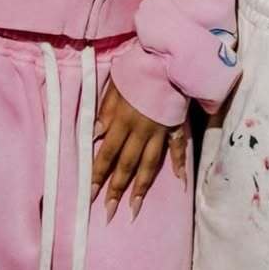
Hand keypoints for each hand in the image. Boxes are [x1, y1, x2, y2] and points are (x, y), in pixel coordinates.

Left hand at [90, 81, 186, 221]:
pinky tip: (179, 181)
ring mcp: (161, 130)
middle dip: (116, 189)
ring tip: (134, 209)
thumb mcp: (116, 84)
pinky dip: (179, 164)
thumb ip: (105, 110)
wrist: (169, 57)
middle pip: (127, 164)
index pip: (107, 153)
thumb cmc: (138, 68)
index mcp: (123, 119)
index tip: (89, 195)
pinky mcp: (176, 125)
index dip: (97, 174)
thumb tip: (94, 136)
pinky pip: (178, 148)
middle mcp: (141, 130)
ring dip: (141, 187)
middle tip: (108, 212)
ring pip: (150, 164)